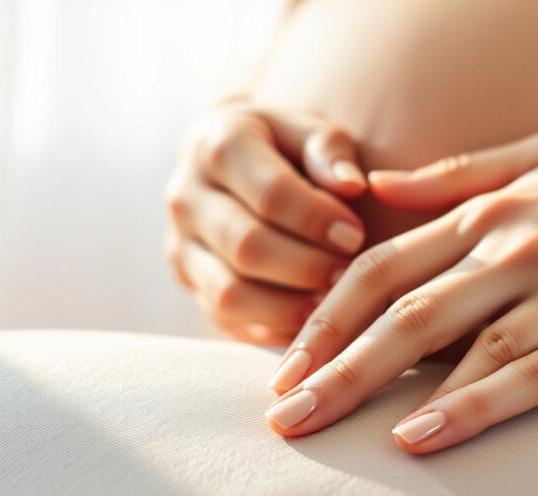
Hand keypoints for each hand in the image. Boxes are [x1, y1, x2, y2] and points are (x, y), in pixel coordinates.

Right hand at [164, 96, 366, 345]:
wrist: (236, 162)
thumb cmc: (288, 145)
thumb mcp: (310, 128)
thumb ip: (330, 150)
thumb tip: (351, 186)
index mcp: (216, 145)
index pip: (270, 193)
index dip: (317, 221)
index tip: (356, 234)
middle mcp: (186, 197)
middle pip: (247, 247)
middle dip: (307, 267)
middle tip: (349, 272)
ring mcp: (181, 246)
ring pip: (230, 294)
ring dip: (289, 306)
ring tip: (332, 300)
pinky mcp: (190, 283)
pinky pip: (229, 320)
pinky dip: (273, 326)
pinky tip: (311, 317)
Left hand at [264, 133, 537, 452]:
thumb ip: (456, 173)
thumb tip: (375, 189)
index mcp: (492, 208)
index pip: (384, 265)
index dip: (326, 316)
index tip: (287, 362)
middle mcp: (518, 249)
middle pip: (403, 313)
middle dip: (332, 366)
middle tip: (282, 414)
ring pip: (457, 349)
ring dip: (381, 392)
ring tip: (324, 431)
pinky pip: (530, 379)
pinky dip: (472, 408)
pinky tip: (422, 437)